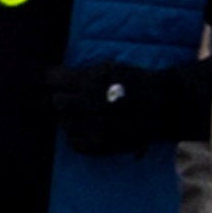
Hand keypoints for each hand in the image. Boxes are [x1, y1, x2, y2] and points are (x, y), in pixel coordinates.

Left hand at [47, 53, 211, 156]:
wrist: (162, 104)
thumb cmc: (134, 82)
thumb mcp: (109, 67)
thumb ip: (81, 73)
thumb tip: (48, 77)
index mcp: (91, 80)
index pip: (53, 79)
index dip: (52, 79)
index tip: (54, 80)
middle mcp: (90, 103)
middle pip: (57, 103)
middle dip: (62, 100)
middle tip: (71, 100)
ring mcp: (95, 126)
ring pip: (64, 124)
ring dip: (70, 119)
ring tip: (84, 115)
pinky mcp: (100, 145)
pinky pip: (74, 143)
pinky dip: (77, 136)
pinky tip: (88, 130)